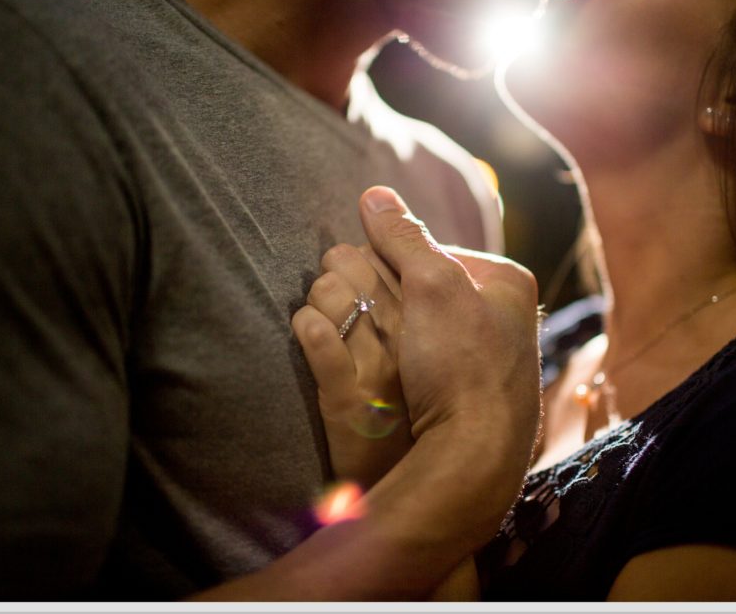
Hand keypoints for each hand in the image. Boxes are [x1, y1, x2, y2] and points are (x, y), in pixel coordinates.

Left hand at [293, 243, 412, 488]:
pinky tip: (307, 331)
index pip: (388, 255)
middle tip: (334, 297)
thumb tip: (374, 254)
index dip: (365, 259)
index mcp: (430, 321)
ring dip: (316, 299)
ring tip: (318, 318)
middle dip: (336, 271)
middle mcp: (410, 339)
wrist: (411, 482)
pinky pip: (319, 340)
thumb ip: (406, 299)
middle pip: (357, 265)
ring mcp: (379, 369)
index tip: (361, 279)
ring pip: (334, 294)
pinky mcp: (348, 400)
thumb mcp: (422, 350)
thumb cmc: (411, 408)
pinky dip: (306, 327)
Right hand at [354, 186, 541, 514]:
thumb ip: (402, 236)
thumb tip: (373, 194)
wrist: (474, 454)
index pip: (431, 252)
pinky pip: (422, 361)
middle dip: (392, 297)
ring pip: (419, 325)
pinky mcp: (470, 393)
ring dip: (391, 330)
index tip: (370, 283)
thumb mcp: (431, 284)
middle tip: (368, 315)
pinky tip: (389, 377)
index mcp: (507, 282)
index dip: (393, 263)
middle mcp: (505, 316)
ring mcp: (488, 357)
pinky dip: (401, 363)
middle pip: (424, 288)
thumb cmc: (461, 362)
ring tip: (371, 346)